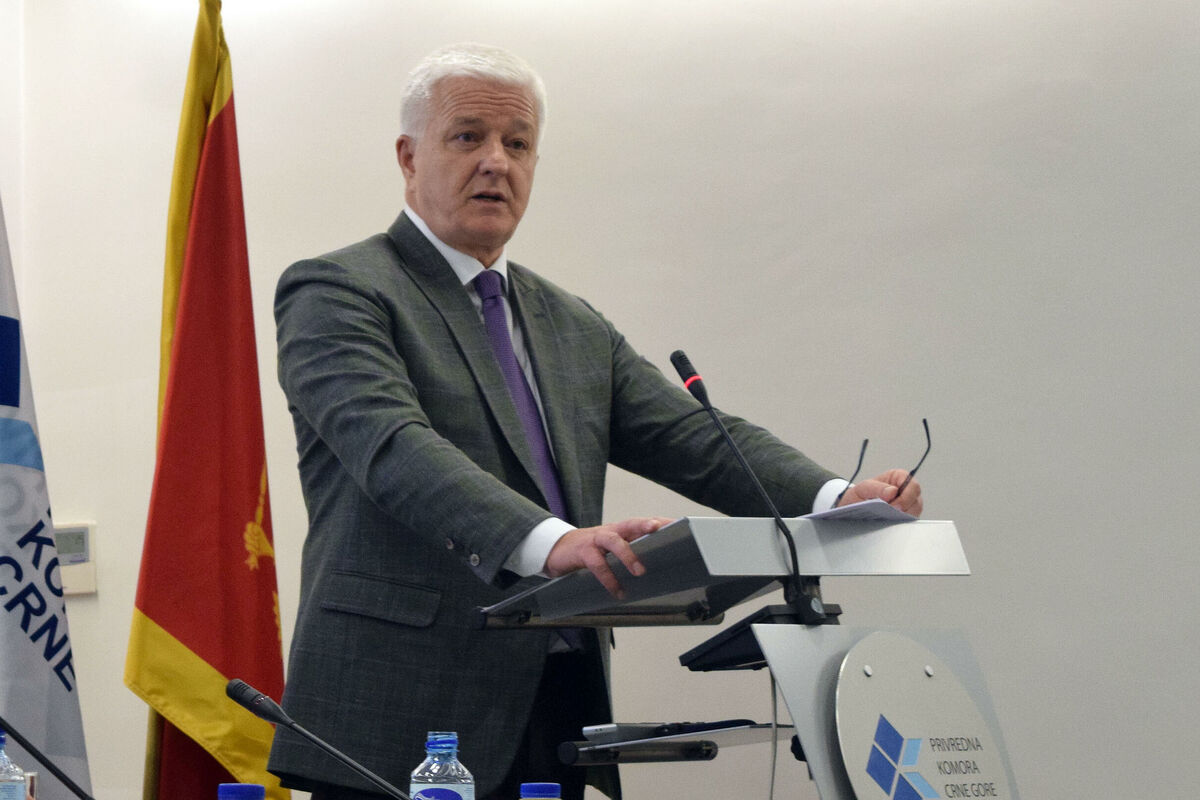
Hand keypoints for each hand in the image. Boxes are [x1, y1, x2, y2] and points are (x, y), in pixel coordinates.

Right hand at [544, 517, 673, 597]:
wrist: (556, 550)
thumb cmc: (588, 551)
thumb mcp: (609, 550)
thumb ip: (628, 555)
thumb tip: (654, 571)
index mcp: (619, 531)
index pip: (642, 523)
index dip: (660, 522)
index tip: (679, 523)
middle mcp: (609, 532)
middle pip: (629, 523)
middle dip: (644, 525)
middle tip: (658, 529)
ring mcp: (595, 540)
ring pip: (613, 541)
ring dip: (627, 554)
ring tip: (639, 571)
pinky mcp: (582, 552)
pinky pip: (597, 564)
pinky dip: (608, 578)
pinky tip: (617, 591)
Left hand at [837, 468, 922, 516]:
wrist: (854, 507)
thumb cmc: (860, 494)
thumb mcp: (864, 488)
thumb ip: (877, 488)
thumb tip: (892, 491)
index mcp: (899, 478)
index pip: (913, 486)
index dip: (906, 497)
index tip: (894, 506)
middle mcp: (907, 490)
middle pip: (916, 501)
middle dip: (904, 509)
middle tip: (889, 514)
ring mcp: (908, 504)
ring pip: (915, 512)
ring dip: (902, 517)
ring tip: (887, 518)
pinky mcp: (906, 517)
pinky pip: (909, 521)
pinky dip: (900, 523)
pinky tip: (889, 523)